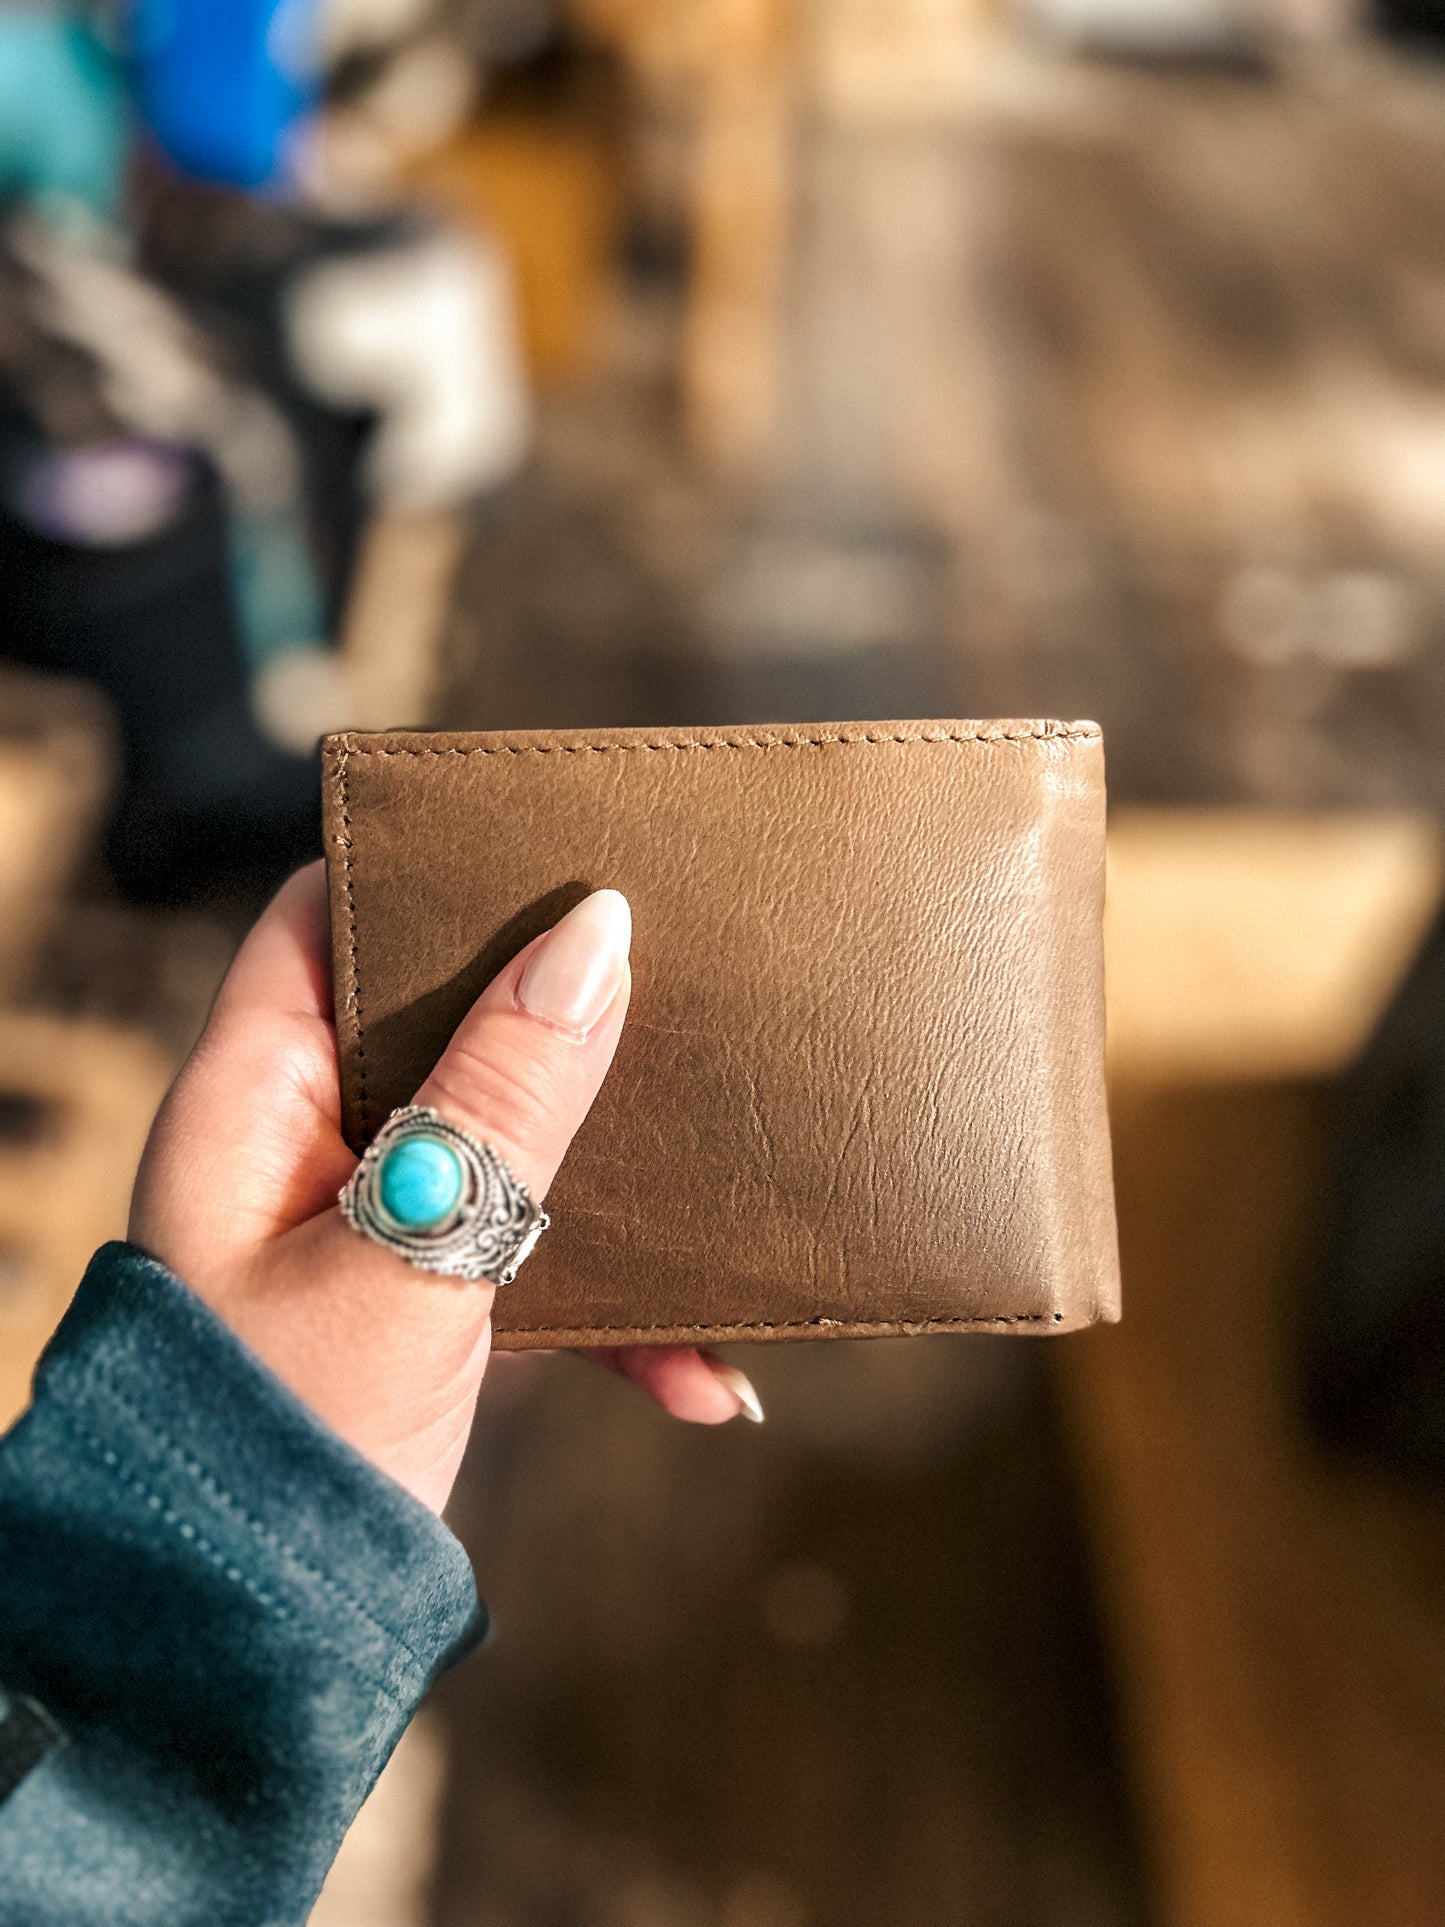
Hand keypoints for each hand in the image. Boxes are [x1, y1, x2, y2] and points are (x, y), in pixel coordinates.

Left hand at [129, 864, 760, 1512]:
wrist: (256, 1643)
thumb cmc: (285, 1436)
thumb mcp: (409, 1250)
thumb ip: (503, 1097)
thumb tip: (596, 935)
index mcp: (257, 1096)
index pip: (323, 918)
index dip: (425, 866)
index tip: (545, 841)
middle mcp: (312, 1143)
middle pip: (446, 1022)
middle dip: (564, 1022)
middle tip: (678, 992)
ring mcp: (376, 1226)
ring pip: (516, 1150)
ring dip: (624, 1197)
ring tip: (728, 1212)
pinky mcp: (431, 1305)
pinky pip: (541, 1272)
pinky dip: (621, 1321)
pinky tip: (706, 1385)